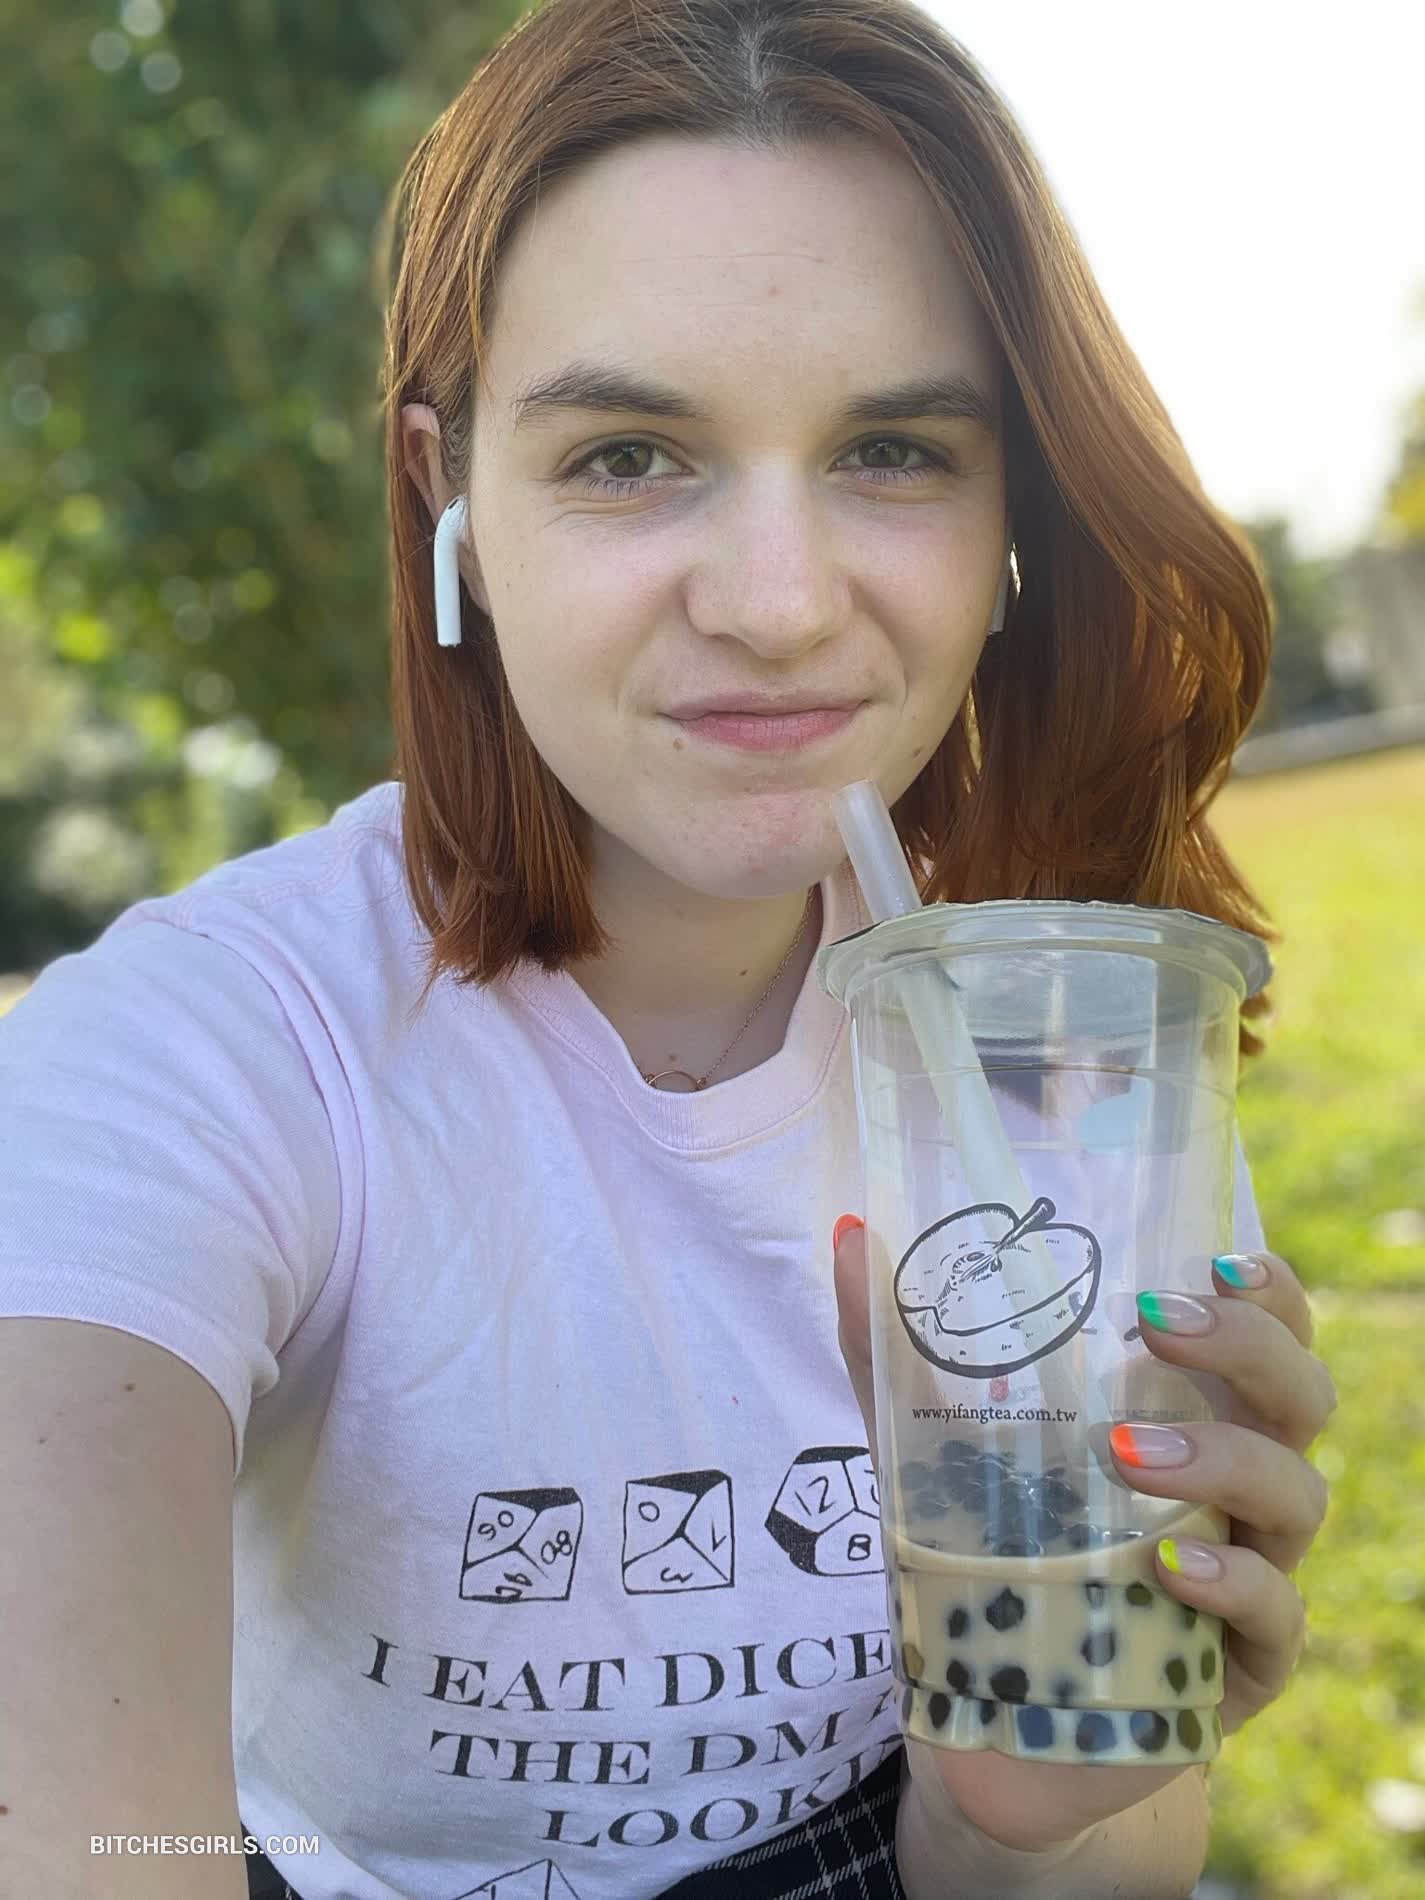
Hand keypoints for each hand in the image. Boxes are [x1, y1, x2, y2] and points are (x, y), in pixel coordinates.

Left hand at [831, 1215, 1337, 1852]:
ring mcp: (1246, 1574)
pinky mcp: (1238, 1669)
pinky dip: (1232, 1581)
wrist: (982, 1720)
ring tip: (1126, 1453)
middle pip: (1300, 1396)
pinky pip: (1276, 1615)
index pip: (1266, 1333)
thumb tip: (845, 1236)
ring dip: (1223, 1458)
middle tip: (1157, 1325)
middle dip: (1248, 1346)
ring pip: (1297, 1494)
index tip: (1209, 1260)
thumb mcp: (928, 1448)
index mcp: (1184, 1414)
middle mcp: (1234, 1485)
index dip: (1264, 1291)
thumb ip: (891, 1348)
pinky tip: (1166, 1564)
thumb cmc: (984, 1557)